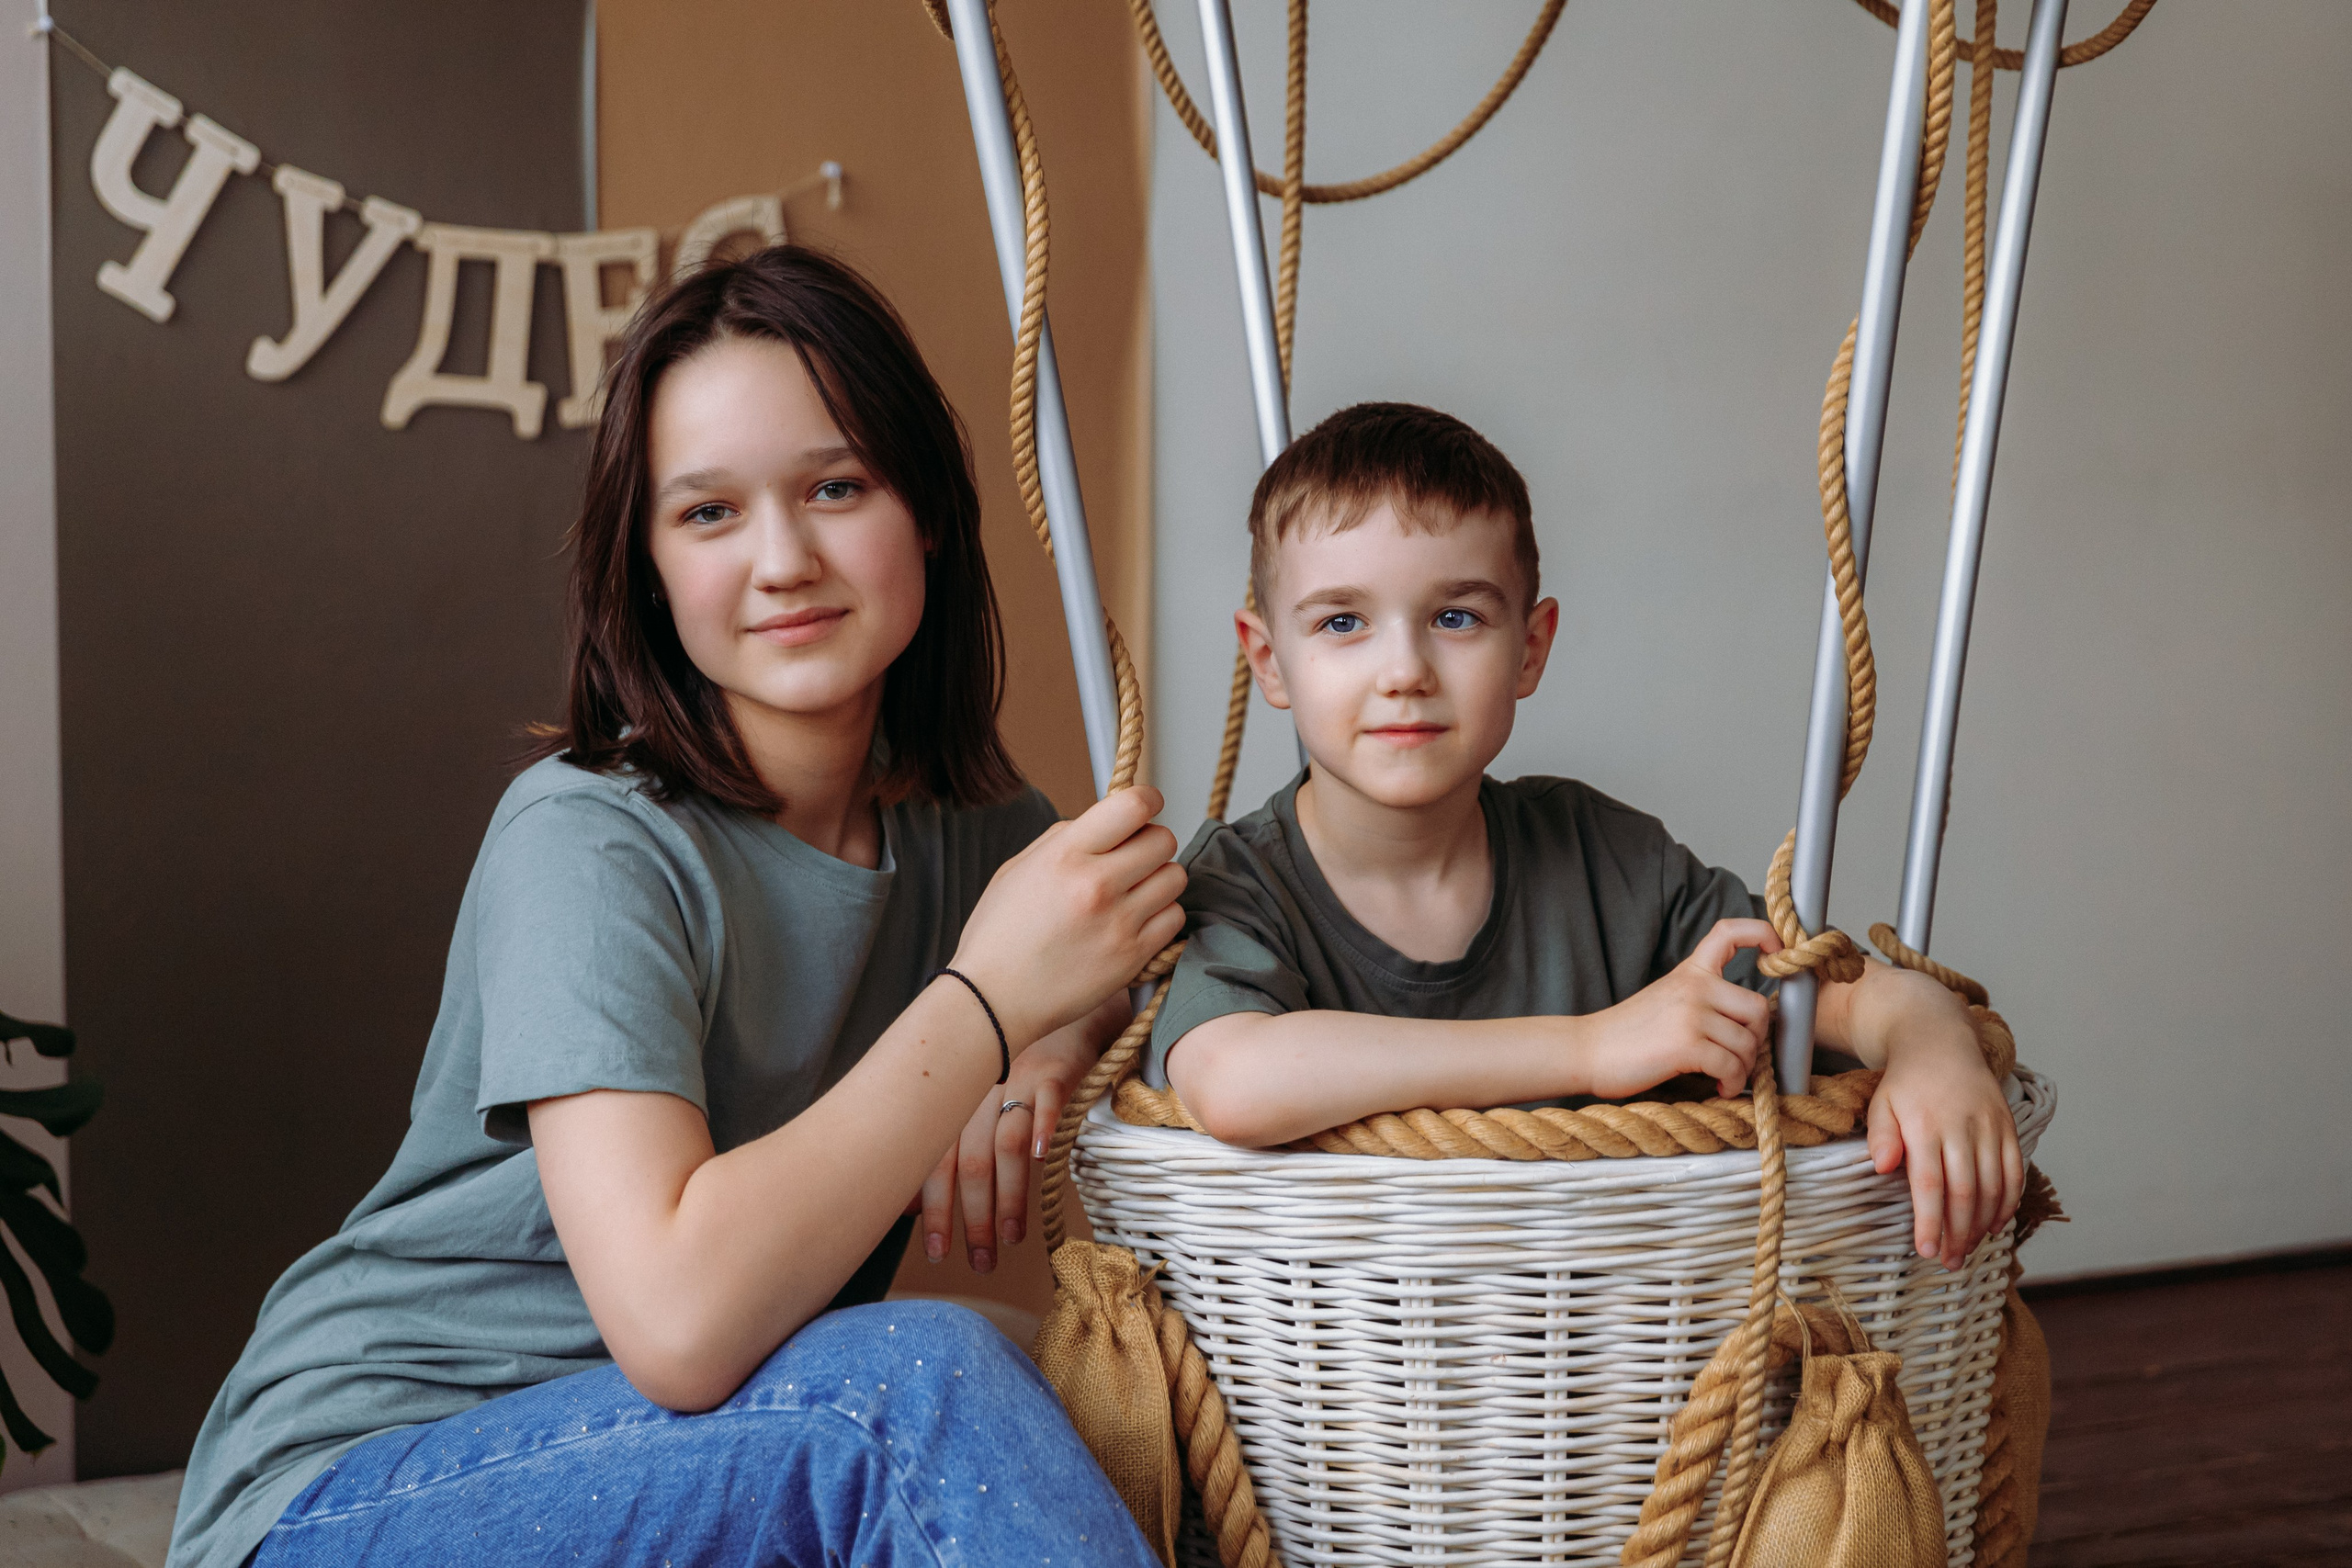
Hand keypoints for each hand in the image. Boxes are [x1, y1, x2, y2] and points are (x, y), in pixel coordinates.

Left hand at [917, 1002, 1114, 1271]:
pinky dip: (1045, 1126)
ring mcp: (1018, 1077)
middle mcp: (980, 1090)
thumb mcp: (981, 1099)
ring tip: (1012, 1237)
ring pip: (1006, 1142)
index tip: (937, 1251)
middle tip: (980, 1261)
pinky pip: (1048, 1098)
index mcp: (957, 1101)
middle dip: (972, 1217)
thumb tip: (911, 1204)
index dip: (934, 1209)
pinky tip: (1045, 1158)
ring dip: (1009, 1195)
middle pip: (970, 1161)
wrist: (1064, 1005)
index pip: (936, 1160)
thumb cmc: (1021, 1063)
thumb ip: (951, 1145)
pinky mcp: (1058, 1066)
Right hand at [948, 787, 1185, 1049]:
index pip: (1133, 805)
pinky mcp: (1133, 957)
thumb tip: (1107, 823)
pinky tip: (1135, 922)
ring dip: (1159, 880)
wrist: (992, 1001)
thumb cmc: (999, 935)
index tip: (1144, 808)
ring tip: (1132, 893)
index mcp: (1065, 855)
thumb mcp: (1018, 869)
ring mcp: (1119, 922)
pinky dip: (1161, 917)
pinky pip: (1174, 919)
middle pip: (1164, 840)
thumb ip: (1066, 838)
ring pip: (1175, 878)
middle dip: (1152, 843)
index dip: (1146, 800)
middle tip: (1133, 859)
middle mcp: (1097, 884)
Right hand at [1574, 919, 1780, 1098]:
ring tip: (1725, 1077)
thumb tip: (1748, 1023)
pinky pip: (1732, 1066)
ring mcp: (1691, 1015)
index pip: (1729, 932)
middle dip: (1757, 1038)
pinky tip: (1720, 1087)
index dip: (1763, 935)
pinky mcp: (1686, 1045)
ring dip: (1743, 1068)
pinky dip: (1732, 1083)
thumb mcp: (1666, 998)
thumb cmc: (1626, 1033)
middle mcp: (1694, 986)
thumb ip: (1703, 999)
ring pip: (1748, 1043)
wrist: (1587, 1050)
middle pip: (1758, 1007)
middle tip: (1740, 1054)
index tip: (1777, 953)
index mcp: (1690, 971)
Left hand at [1862, 994, 2023, 1270]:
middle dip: (1958, 1233)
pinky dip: (2008, 1201)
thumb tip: (1882, 1168)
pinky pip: (2014, 1170)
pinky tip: (1996, 1224)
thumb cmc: (1904, 1081)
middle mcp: (1962, 1126)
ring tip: (1968, 1250)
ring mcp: (1989, 1127)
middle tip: (1949, 1262)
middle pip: (1965, 1191)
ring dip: (1983, 1224)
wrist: (1940, 1042)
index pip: (1930, 1183)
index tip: (1927, 1250)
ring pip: (1993, 1186)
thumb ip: (1881, 1136)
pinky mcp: (2008, 1126)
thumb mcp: (1881, 1102)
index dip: (1931, 1221)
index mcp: (1926, 1125)